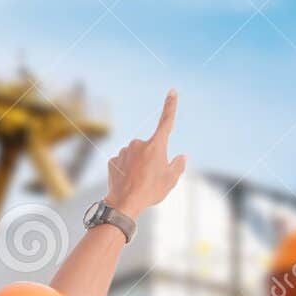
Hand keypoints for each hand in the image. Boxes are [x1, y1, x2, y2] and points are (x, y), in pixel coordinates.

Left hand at [105, 92, 186, 218]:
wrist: (124, 203)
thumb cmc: (150, 191)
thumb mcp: (171, 180)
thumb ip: (178, 166)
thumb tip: (182, 157)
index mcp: (156, 145)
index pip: (166, 121)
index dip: (170, 106)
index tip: (172, 91)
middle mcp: (139, 143)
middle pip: (150, 149)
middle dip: (151, 160)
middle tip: (150, 178)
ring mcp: (124, 151)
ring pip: (135, 156)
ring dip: (138, 165)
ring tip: (138, 183)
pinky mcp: (113, 160)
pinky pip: (123, 163)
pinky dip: (126, 171)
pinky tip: (127, 183)